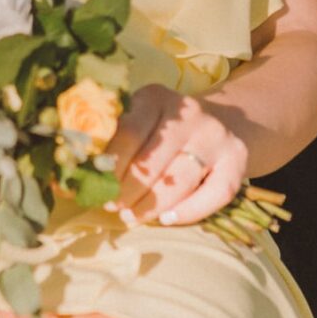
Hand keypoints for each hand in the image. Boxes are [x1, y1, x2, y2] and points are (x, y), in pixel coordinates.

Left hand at [108, 83, 249, 227]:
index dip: (111, 164)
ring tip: (131, 218)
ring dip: (152, 205)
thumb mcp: (139, 118)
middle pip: (154, 159)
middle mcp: (191, 113)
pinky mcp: (237, 160)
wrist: (225, 120)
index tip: (97, 184)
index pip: (129, 132)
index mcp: (157, 97)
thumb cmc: (165, 128)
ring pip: (181, 179)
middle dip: (128, 189)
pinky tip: (166, 219)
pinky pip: (215, 194)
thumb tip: (78, 173)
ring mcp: (217, 137)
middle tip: (113, 207)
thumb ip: (113, 138)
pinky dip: (189, 211)